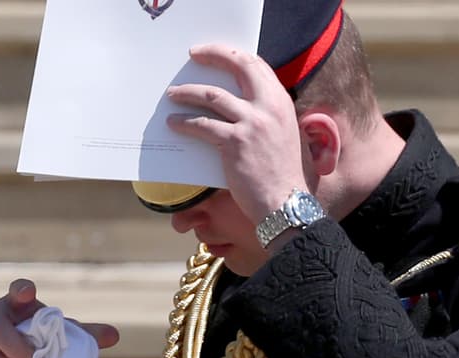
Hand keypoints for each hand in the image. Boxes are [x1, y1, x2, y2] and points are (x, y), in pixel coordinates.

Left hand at [167, 42, 306, 226]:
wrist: (285, 204)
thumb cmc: (280, 177)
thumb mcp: (281, 136)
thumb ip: (265, 117)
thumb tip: (237, 108)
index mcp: (281, 102)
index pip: (256, 65)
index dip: (234, 55)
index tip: (217, 53)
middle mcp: (268, 106)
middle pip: (238, 66)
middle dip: (213, 55)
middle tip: (194, 55)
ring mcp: (252, 123)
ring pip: (213, 95)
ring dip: (188, 92)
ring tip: (173, 94)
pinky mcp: (235, 142)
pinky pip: (203, 125)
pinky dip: (185, 122)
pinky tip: (174, 124)